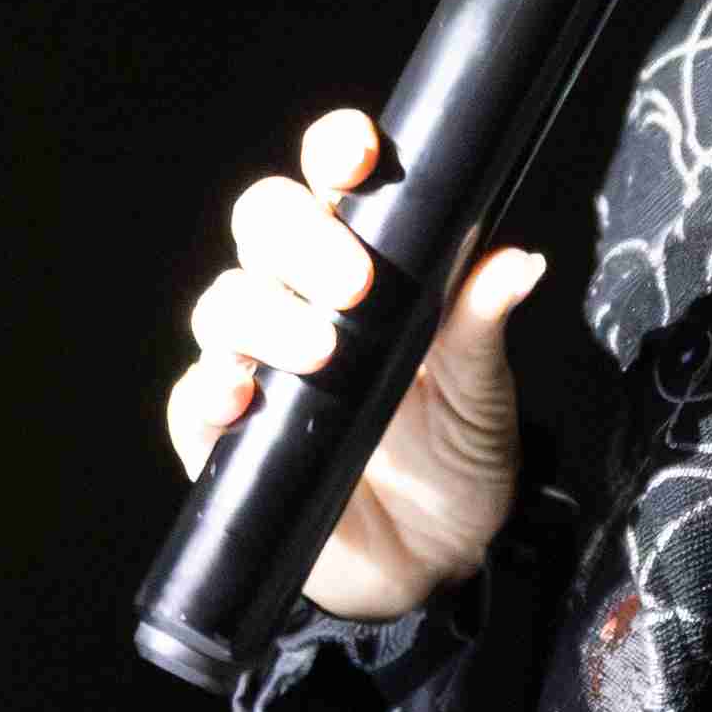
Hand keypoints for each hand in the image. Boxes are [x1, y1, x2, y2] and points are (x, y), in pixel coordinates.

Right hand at [165, 101, 548, 618]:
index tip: (359, 155)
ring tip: (319, 351)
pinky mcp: (223, 436)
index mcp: (366, 263)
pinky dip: (207, 389)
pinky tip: (239, 395)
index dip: (333, 152)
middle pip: (263, 226)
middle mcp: (300, 299)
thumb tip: (518, 261)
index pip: (332, 184)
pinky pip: (193, 399)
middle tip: (354, 284)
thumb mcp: (482, 390)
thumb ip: (482, 323)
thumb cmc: (456, 453)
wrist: (434, 560)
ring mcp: (256, 364)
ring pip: (223, 304)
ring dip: (261, 315)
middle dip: (298, 238)